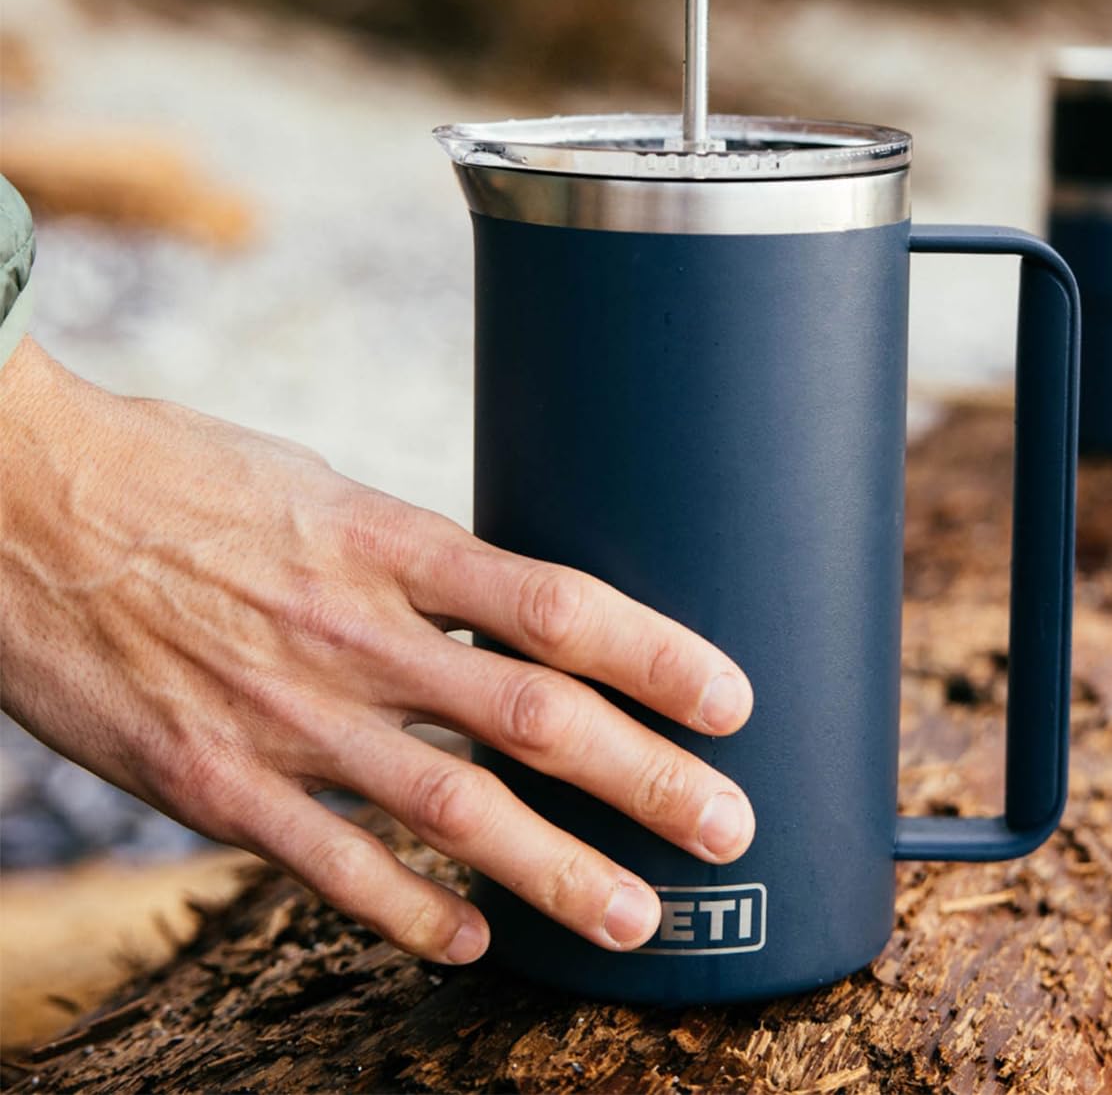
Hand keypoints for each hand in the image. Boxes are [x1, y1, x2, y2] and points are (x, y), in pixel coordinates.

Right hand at [0, 339, 754, 962]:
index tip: (732, 696)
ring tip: (636, 917)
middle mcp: (353, 634)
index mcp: (388, 543)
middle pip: (533, 717)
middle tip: (728, 825)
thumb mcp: (324, 492)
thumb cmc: (186, 480)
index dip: (657, 654)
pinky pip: (332, 866)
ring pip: (452, 812)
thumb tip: (503, 612)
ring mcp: (286, 717)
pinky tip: (475, 942)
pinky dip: (410, 911)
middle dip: (646, 778)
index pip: (556, 604)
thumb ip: (414, 561)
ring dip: (556, 872)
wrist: (26, 505)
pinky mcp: (213, 784)